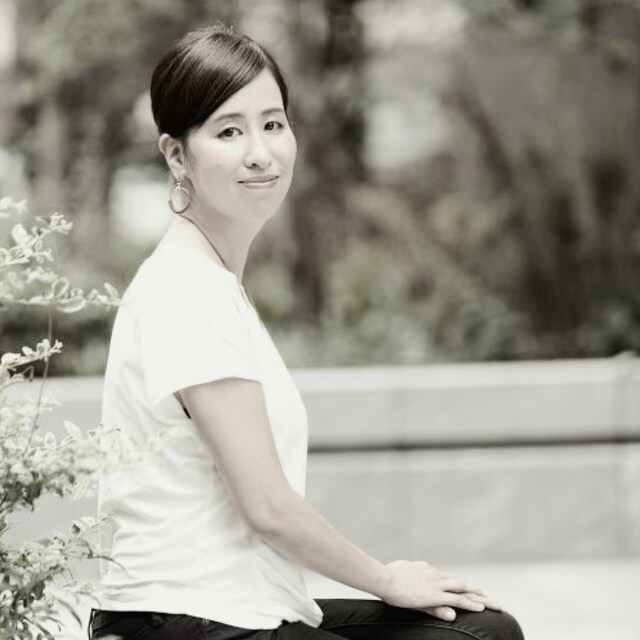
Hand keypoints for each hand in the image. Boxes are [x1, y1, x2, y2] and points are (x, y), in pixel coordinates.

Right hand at [376, 560, 502, 621]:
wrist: (383, 578)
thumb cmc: (389, 577)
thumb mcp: (406, 579)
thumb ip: (417, 585)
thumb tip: (421, 587)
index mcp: (428, 571)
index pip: (451, 580)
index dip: (463, 587)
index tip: (474, 592)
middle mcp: (436, 575)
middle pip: (462, 584)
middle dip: (479, 593)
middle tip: (494, 601)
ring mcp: (437, 584)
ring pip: (464, 589)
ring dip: (480, 597)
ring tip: (494, 604)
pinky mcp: (435, 594)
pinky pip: (457, 598)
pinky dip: (470, 602)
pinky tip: (480, 607)